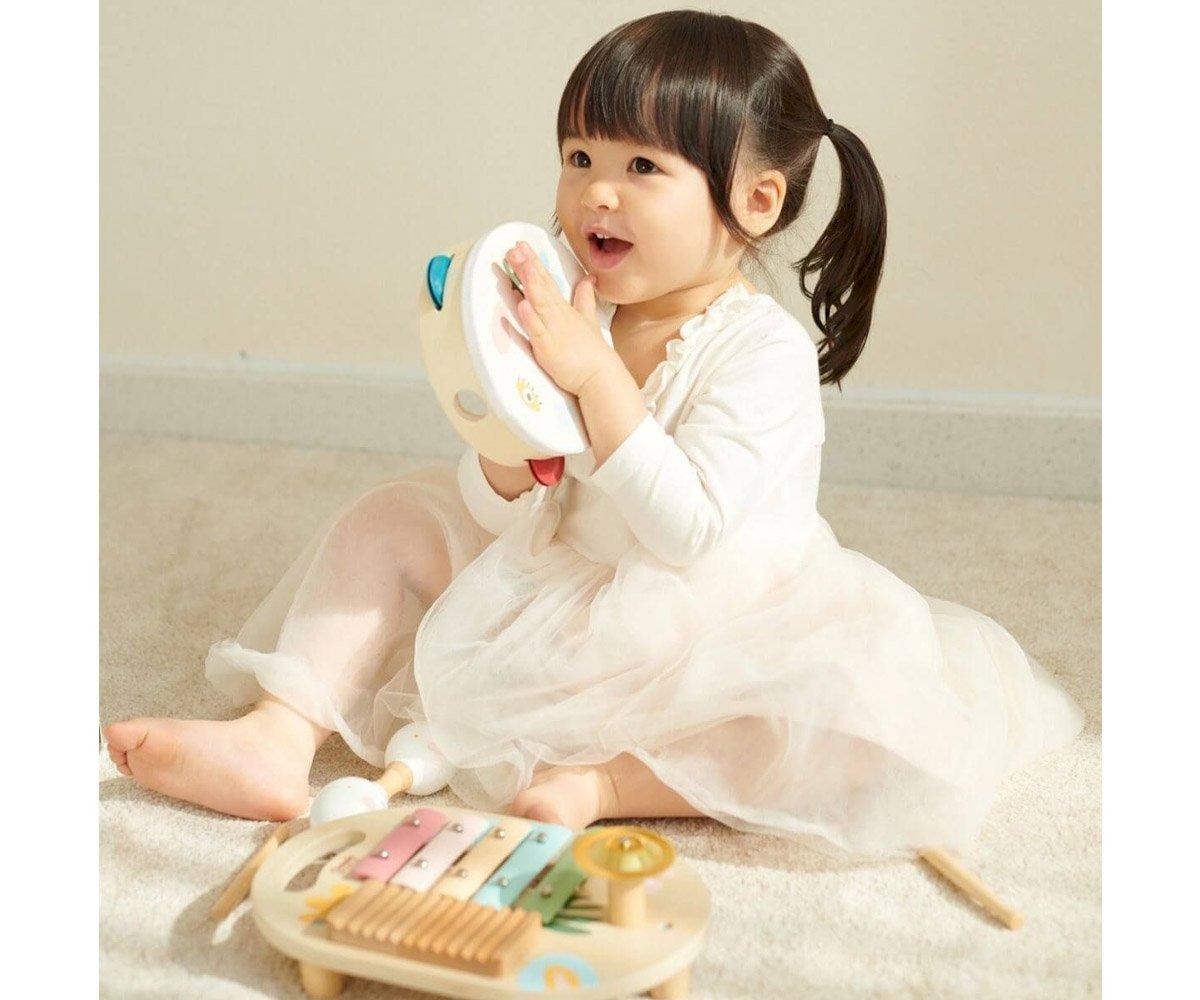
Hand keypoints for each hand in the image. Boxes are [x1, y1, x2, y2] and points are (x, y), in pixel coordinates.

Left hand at [504, 240, 622, 394]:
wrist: (600, 376)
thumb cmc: (592, 352)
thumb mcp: (588, 318)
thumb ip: (584, 297)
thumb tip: (589, 278)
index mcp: (564, 308)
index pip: (547, 281)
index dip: (534, 262)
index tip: (522, 246)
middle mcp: (558, 316)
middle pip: (541, 287)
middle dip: (528, 266)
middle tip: (514, 248)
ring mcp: (553, 331)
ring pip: (540, 303)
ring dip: (530, 283)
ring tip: (521, 265)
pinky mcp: (548, 348)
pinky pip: (538, 331)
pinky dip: (531, 318)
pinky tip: (523, 304)